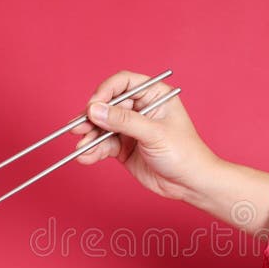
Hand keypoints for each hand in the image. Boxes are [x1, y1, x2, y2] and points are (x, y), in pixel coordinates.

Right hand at [71, 70, 268, 233]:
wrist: (191, 184)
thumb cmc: (184, 153)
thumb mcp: (154, 133)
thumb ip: (123, 121)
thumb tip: (95, 110)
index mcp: (154, 95)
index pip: (123, 83)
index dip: (105, 92)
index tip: (93, 106)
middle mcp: (141, 108)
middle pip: (108, 105)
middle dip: (92, 117)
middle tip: (78, 128)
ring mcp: (131, 129)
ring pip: (102, 126)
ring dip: (89, 136)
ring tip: (80, 147)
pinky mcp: (124, 148)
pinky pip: (104, 145)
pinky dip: (93, 150)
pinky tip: (85, 157)